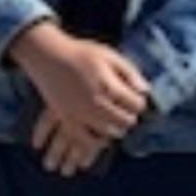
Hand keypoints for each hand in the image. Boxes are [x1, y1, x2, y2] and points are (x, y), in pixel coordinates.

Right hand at [9, 23, 149, 175]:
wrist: (49, 56)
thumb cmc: (82, 53)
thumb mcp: (110, 56)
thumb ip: (130, 73)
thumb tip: (146, 91)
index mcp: (109, 85)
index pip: (136, 104)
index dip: (140, 102)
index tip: (136, 98)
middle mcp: (96, 102)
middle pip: (126, 120)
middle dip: (130, 116)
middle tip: (127, 110)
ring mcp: (81, 113)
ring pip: (110, 132)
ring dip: (117, 127)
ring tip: (116, 119)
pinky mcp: (68, 120)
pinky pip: (86, 140)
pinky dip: (97, 141)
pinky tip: (102, 135)